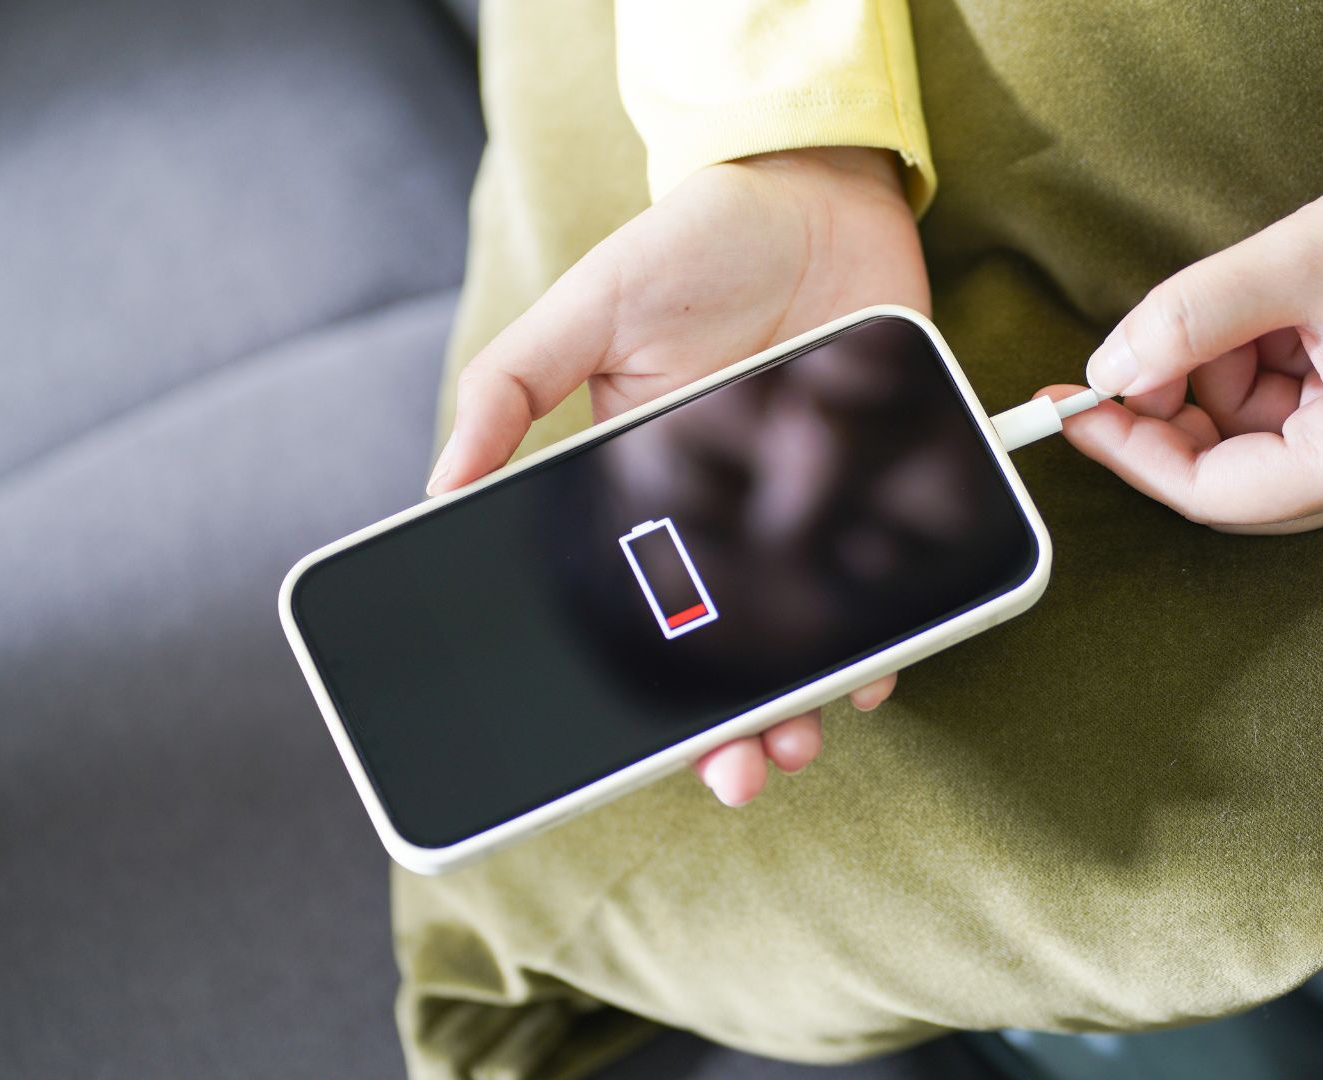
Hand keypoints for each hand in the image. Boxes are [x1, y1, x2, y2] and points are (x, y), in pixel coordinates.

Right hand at [429, 147, 927, 804]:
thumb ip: (512, 386)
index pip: (639, 613)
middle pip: (727, 652)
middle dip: (730, 730)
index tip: (647, 752)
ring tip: (800, 741)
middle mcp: (731, 519)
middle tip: (741, 774)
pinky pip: (886, 587)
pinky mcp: (881, 490)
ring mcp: (809, 511)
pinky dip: (885, 640)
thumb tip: (437, 485)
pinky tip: (875, 671)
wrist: (818, 191)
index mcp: (646, 494)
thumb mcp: (588, 308)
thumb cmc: (695, 246)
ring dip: (803, 704)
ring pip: (807, 637)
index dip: (644, 691)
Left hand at [1058, 32, 1322, 533]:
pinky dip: (1268, 368)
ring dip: (1227, 379)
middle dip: (1178, 411)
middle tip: (1137, 347)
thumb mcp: (1296, 264)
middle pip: (1235, 478)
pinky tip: (1282, 308)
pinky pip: (1304, 415)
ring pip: (1264, 442)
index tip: (1070, 405)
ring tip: (1249, 299)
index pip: (1210, 492)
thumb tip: (1109, 370)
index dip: (1131, 448)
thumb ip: (1189, 320)